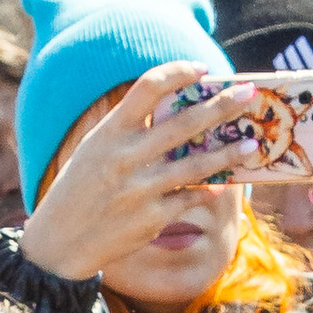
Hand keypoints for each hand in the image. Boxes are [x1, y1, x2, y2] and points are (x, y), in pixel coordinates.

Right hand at [20, 61, 251, 284]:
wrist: (60, 243)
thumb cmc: (80, 190)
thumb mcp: (95, 149)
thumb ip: (129, 130)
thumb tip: (177, 113)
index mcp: (110, 131)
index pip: (149, 87)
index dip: (179, 72)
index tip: (204, 69)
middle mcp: (126, 157)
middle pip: (184, 122)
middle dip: (221, 106)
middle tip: (249, 93)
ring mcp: (140, 189)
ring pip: (196, 165)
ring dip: (228, 153)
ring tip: (252, 144)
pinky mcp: (151, 219)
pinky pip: (189, 199)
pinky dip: (208, 191)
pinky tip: (223, 184)